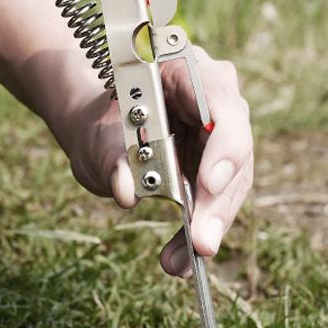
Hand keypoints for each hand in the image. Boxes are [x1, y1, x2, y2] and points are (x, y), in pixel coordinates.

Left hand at [65, 47, 252, 277]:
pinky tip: (181, 257)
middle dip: (218, 198)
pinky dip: (201, 226)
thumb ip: (111, 156)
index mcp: (184, 65)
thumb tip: (127, 190)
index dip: (223, 142)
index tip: (209, 182)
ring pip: (232, 176)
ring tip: (178, 261)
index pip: (219, 99)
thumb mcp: (95, 136)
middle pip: (233, 143)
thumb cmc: (99, 125)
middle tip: (201, 243)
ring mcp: (219, 128)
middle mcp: (212, 93)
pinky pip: (219, 194)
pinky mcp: (218, 160)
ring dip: (210, 221)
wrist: (100, 131)